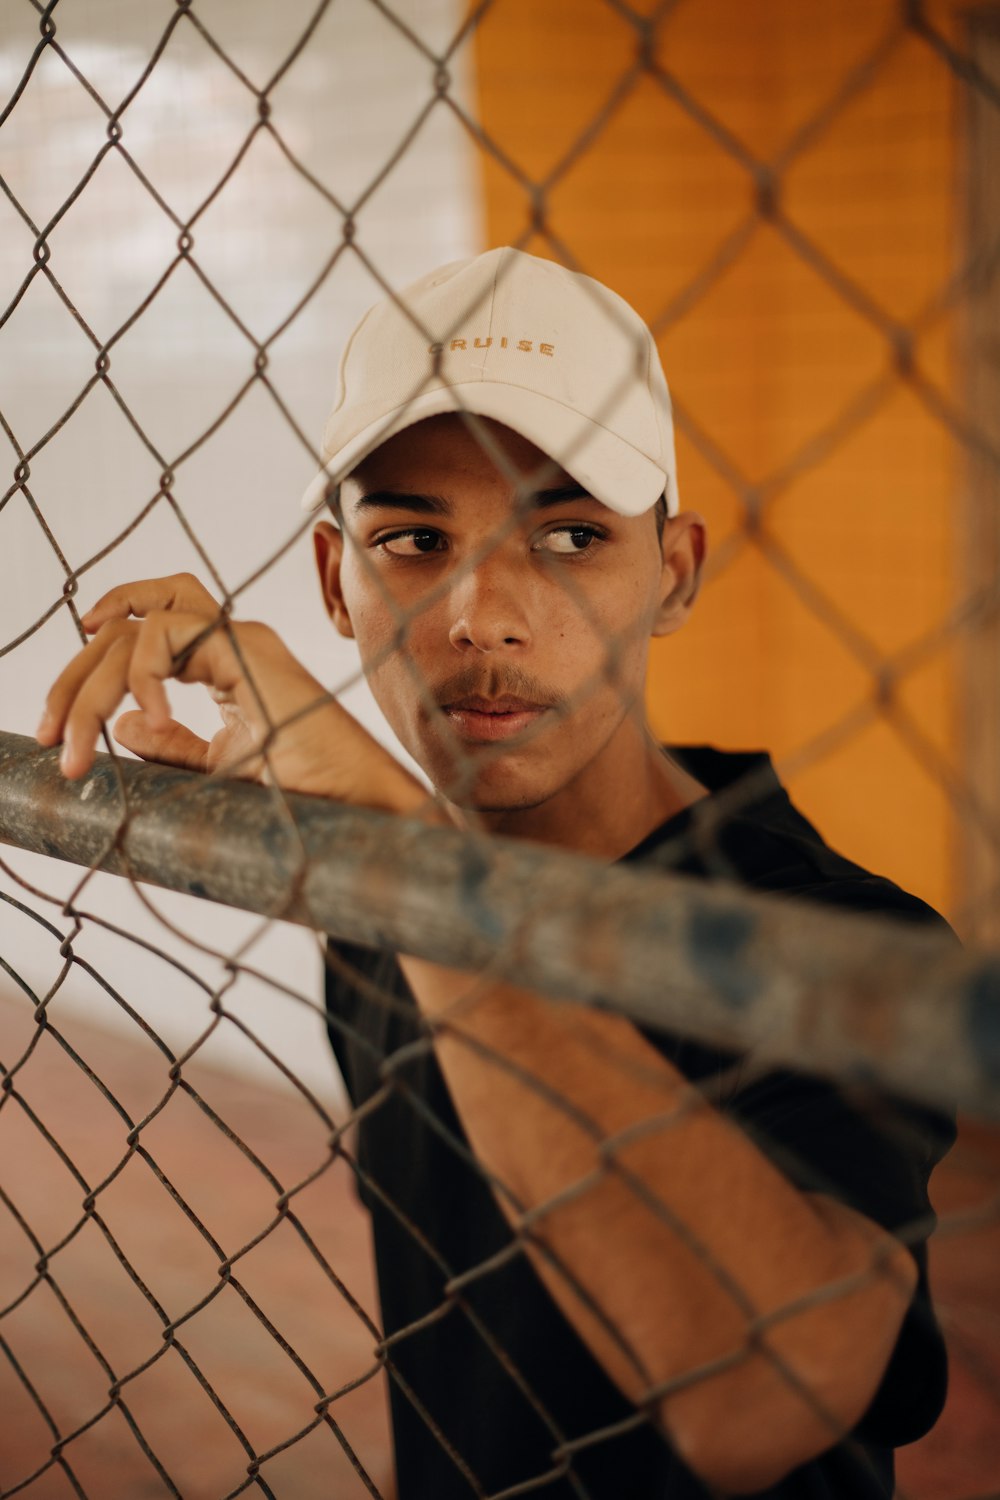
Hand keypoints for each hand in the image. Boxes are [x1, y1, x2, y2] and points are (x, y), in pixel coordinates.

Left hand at [36, 573, 427, 811]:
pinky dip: (140, 675)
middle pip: (130, 624)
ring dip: (91, 684)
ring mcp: (240, 641)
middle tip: (47, 732)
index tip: (54, 722)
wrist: (355, 808)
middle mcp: (231, 643)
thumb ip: (171, 744)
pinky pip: (166, 634)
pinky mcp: (247, 650)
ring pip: (139, 624)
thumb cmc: (304, 795)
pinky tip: (147, 720)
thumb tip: (124, 724)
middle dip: (75, 678)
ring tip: (76, 741)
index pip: (143, 636)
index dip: (90, 673)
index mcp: (224, 664)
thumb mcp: (216, 768)